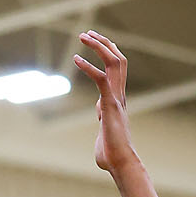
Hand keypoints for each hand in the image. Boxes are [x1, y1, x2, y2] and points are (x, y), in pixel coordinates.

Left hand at [73, 31, 135, 176]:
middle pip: (118, 59)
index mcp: (117, 99)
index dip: (107, 52)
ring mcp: (116, 99)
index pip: (117, 68)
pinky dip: (88, 67)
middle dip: (103, 43)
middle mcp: (119, 95)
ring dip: (98, 47)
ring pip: (113, 62)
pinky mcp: (109, 105)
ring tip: (83, 36)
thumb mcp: (104, 131)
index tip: (93, 42)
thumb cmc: (111, 154)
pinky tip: (75, 59)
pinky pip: (101, 79)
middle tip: (87, 33)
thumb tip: (100, 120)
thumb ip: (102, 121)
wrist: (120, 163)